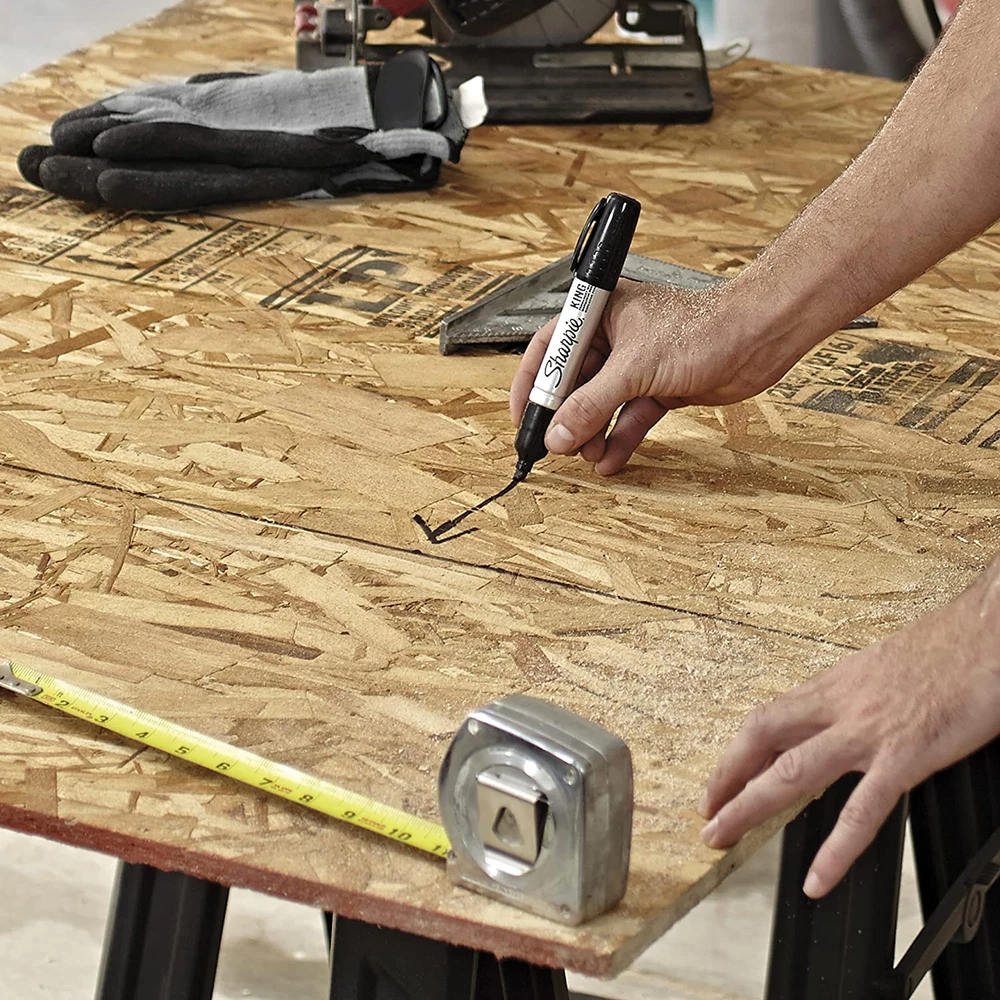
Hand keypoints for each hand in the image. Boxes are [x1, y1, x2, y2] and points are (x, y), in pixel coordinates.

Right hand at [509, 279, 809, 474]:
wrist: (758, 338)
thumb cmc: (701, 330)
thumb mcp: (633, 370)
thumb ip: (590, 405)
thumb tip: (556, 436)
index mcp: (600, 313)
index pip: (550, 347)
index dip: (532, 382)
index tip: (522, 416)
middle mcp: (614, 338)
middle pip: (574, 382)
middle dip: (565, 417)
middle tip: (555, 446)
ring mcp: (637, 365)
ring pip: (601, 404)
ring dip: (592, 433)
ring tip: (587, 456)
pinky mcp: (659, 387)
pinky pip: (629, 417)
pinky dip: (620, 439)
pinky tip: (610, 461)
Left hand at [699, 559, 999, 897]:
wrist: (989, 632)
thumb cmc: (948, 648)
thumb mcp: (882, 668)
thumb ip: (855, 697)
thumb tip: (841, 717)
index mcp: (834, 685)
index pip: (767, 719)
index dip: (736, 752)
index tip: (720, 778)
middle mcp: (840, 705)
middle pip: (760, 740)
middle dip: (725, 778)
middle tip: (705, 814)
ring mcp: (868, 731)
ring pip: (791, 772)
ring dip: (749, 806)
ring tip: (721, 837)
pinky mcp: (906, 755)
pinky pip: (862, 810)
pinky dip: (836, 849)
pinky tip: (817, 879)